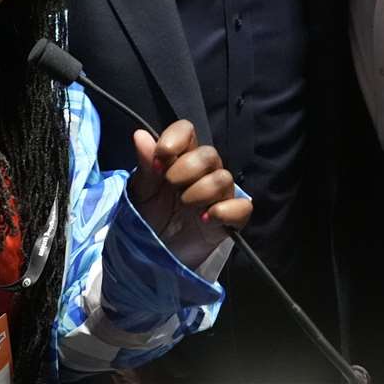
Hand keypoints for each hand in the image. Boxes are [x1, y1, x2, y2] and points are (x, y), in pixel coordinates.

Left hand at [129, 121, 250, 270]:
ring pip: (223, 178)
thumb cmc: (149, 216)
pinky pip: (242, 207)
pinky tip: (205, 219)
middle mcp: (204, 172)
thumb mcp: (142, 191)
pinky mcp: (230, 219)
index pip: (187, 130)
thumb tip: (141, 135)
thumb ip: (145, 164)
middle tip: (171, 187)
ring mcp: (219, 195)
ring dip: (200, 192)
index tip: (160, 158)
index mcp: (180, 158)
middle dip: (187, 169)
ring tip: (185, 207)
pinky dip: (224, 212)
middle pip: (209, 154)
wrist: (156, 254)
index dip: (175, 139)